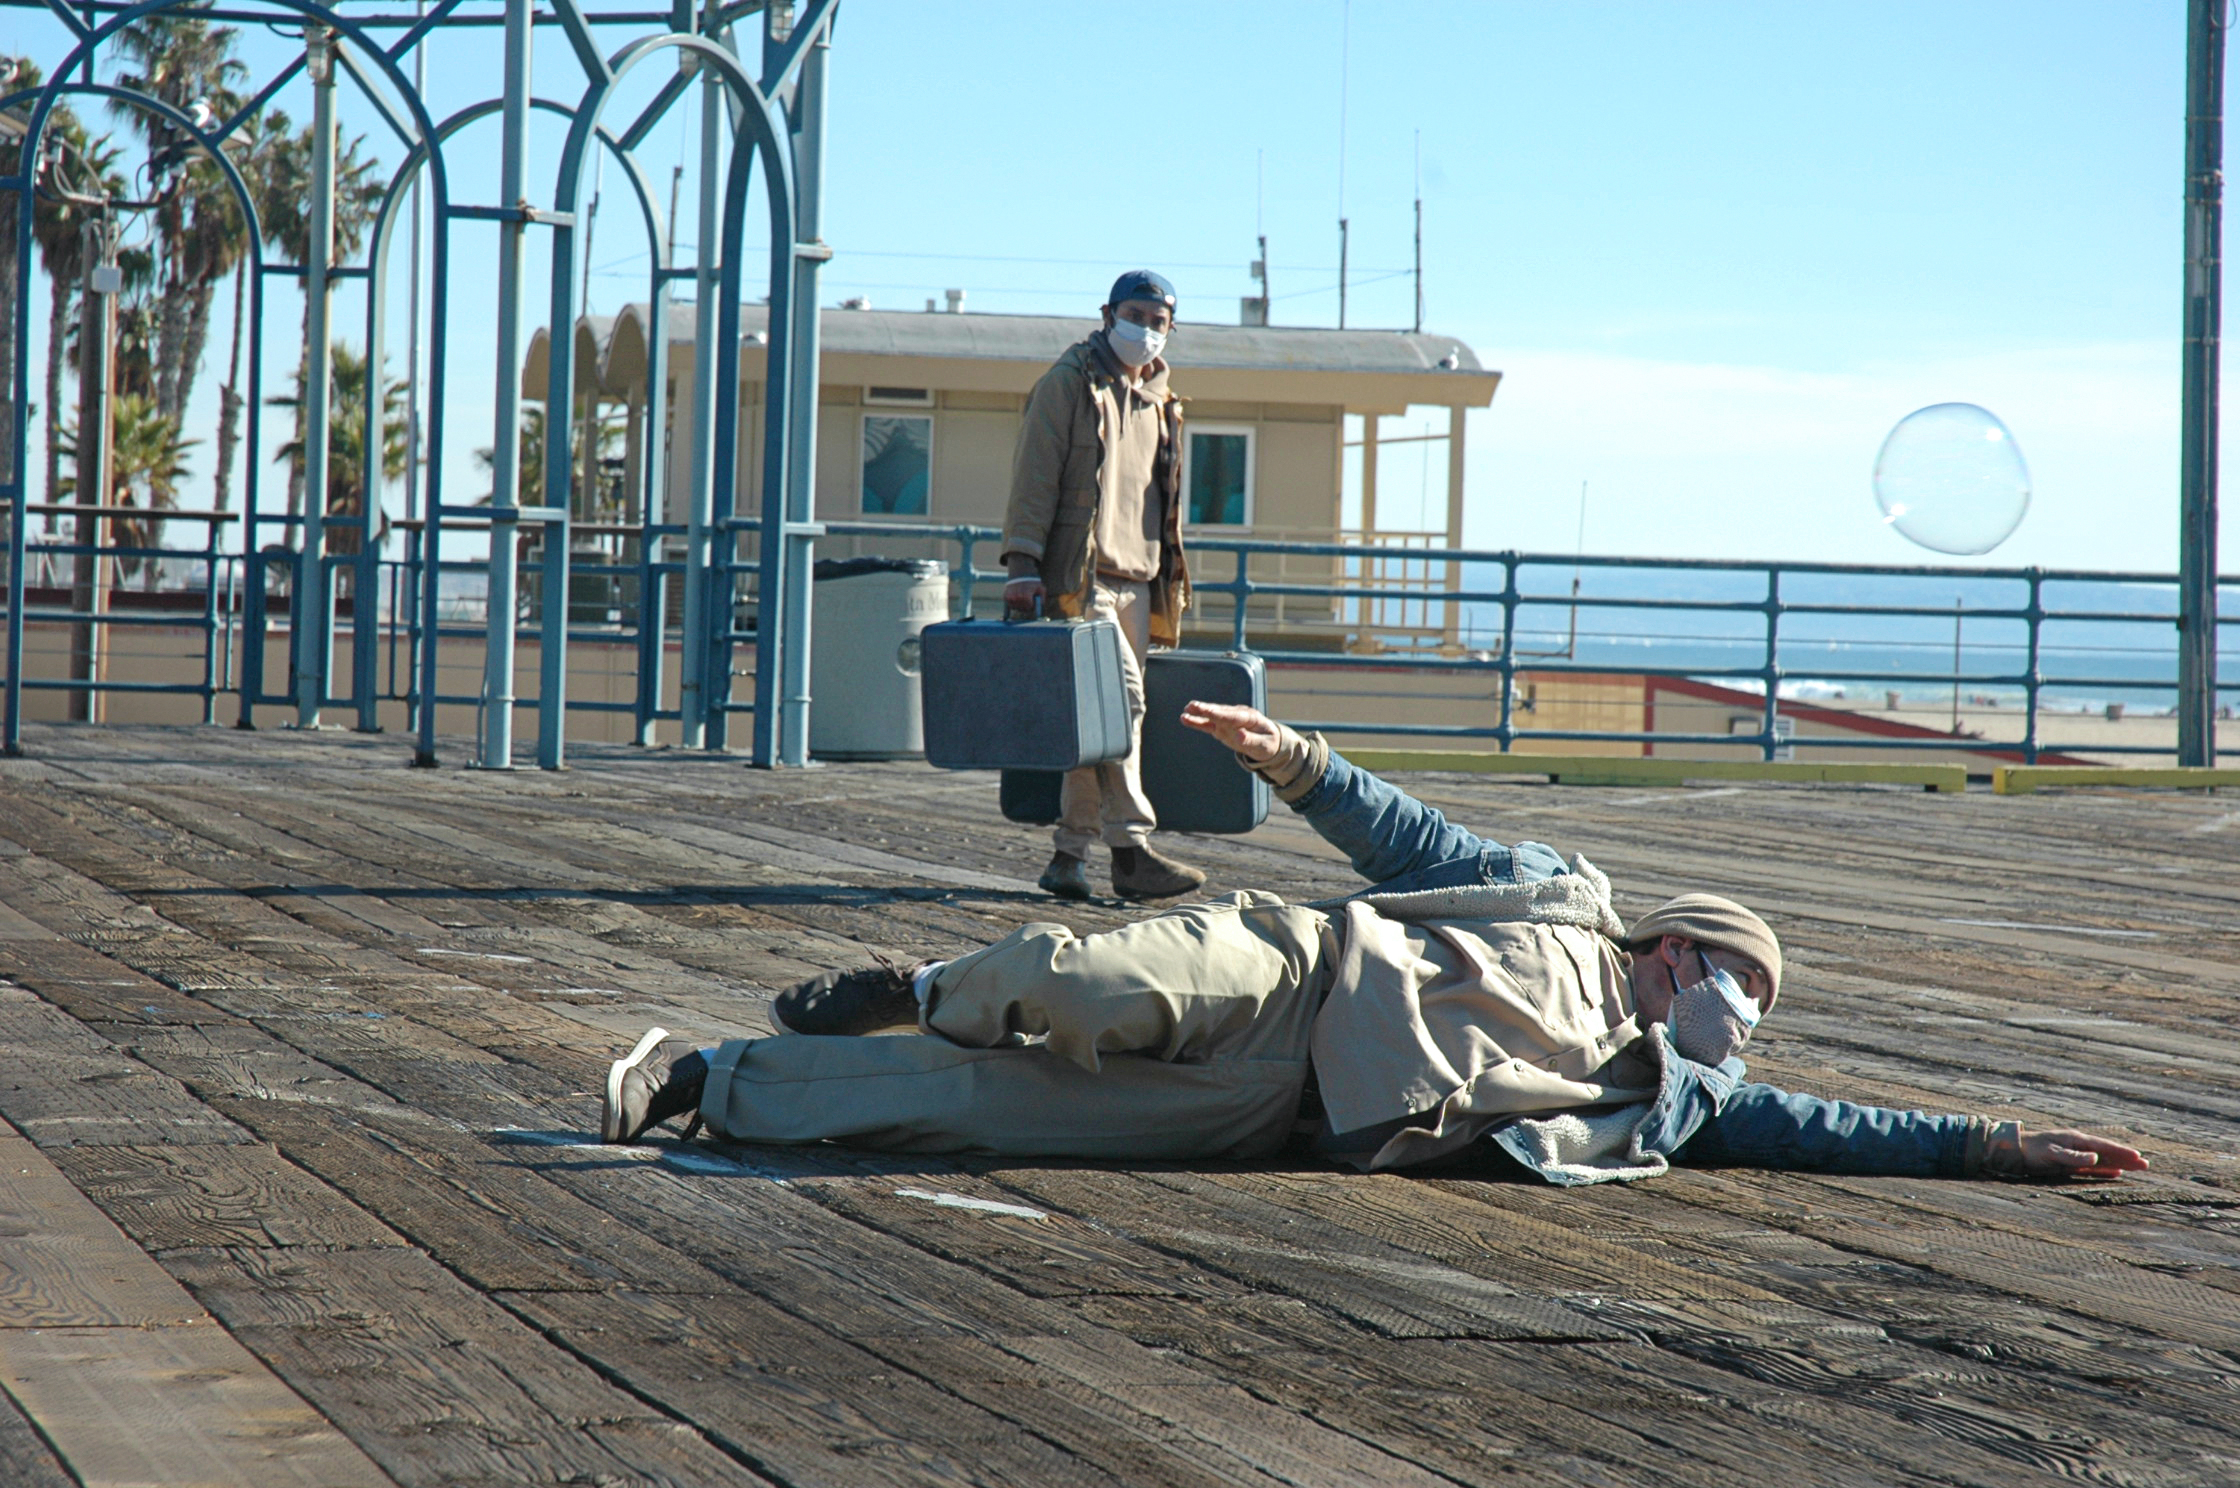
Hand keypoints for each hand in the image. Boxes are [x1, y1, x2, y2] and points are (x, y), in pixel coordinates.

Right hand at [1003, 576, 1045, 617]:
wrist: (1021, 574)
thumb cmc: (1032, 582)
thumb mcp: (1041, 588)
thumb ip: (1042, 598)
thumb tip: (1040, 607)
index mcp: (1026, 595)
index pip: (1029, 607)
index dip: (1032, 605)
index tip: (1032, 602)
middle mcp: (1017, 597)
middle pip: (1022, 609)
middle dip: (1026, 607)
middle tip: (1027, 601)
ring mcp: (1011, 597)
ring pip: (1016, 608)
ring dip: (1019, 606)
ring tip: (1022, 599)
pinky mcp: (1005, 596)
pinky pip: (1010, 605)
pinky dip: (1013, 604)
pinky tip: (1016, 598)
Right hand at [1180, 701, 1283, 763]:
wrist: (1267, 740)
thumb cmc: (1268, 743)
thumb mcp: (1264, 745)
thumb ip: (1251, 740)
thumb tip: (1239, 736)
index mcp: (1250, 718)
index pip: (1234, 716)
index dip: (1221, 715)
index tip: (1210, 713)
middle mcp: (1237, 715)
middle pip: (1221, 712)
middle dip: (1207, 710)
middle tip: (1193, 706)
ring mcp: (1228, 720)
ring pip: (1213, 716)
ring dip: (1200, 712)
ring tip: (1186, 709)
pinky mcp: (1222, 726)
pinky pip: (1208, 724)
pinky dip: (1197, 722)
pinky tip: (1185, 718)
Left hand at [2019, 1128, 2148, 1179]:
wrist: (2016, 1151)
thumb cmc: (2033, 1150)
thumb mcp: (2052, 1153)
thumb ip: (2073, 1156)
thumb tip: (2096, 1159)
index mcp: (2076, 1140)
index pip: (2104, 1147)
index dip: (2121, 1152)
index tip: (2138, 1157)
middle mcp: (2079, 1145)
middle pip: (2107, 1152)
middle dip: (2126, 1158)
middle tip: (2146, 1165)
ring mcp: (2076, 1154)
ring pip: (2103, 1160)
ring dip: (2120, 1164)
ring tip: (2137, 1168)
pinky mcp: (2070, 1163)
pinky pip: (2092, 1167)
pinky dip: (2105, 1170)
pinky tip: (2116, 1173)